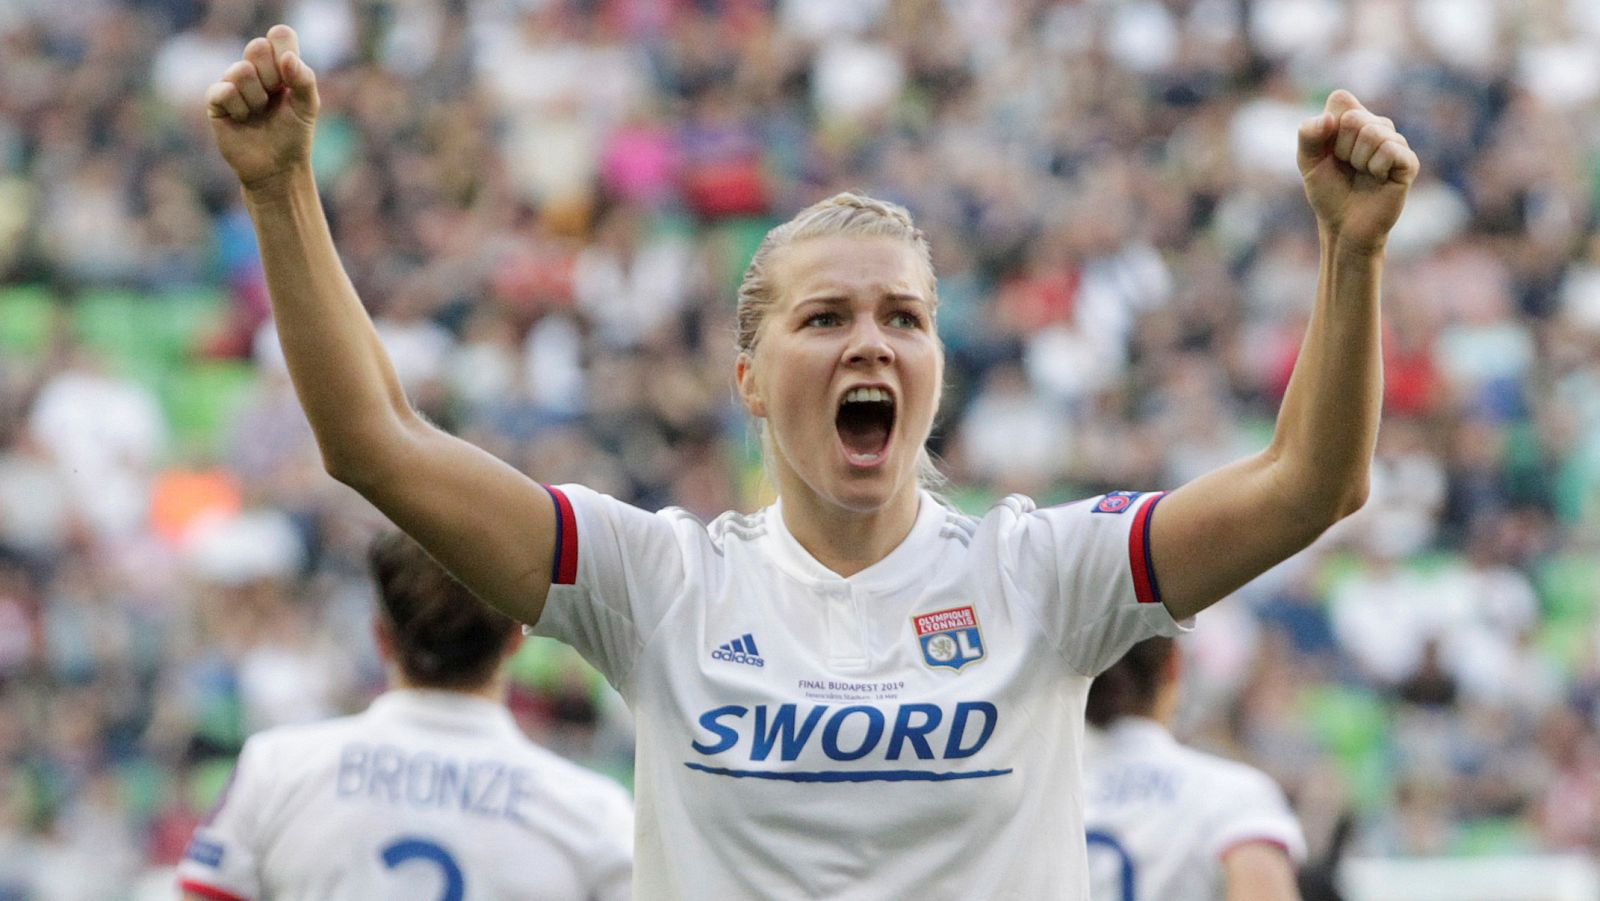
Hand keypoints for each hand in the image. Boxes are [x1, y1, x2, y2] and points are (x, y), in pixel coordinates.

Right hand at [204, 25, 319, 189]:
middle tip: (274, 97)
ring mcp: (233, 83)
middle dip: (272, 77)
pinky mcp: (216, 101)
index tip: (290, 77)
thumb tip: (287, 58)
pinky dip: (239, 108)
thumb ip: (304, 78)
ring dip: (256, 98)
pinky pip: (224, 90)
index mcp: (279, 64)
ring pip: (240, 71)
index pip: (279, 35)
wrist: (277, 168)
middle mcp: (254, 69)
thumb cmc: (294, 135)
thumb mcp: (308, 106)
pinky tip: (243, 119)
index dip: (285, 52)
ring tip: (259, 113)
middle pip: (256, 47)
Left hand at [1297, 90, 1418, 252]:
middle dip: (1341, 148)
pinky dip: (1375, 167)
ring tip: (1362, 174)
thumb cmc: (1329, 192)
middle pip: (1354, 118)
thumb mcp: (1308, 162)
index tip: (1329, 151)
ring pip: (1372, 132)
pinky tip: (1378, 178)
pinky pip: (1390, 149)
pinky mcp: (1408, 162)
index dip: (1327, 128)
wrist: (1343, 226)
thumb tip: (1329, 119)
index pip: (1340, 99)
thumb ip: (1308, 135)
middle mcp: (1377, 125)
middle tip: (1346, 166)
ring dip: (1358, 160)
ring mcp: (1396, 142)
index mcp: (1354, 119)